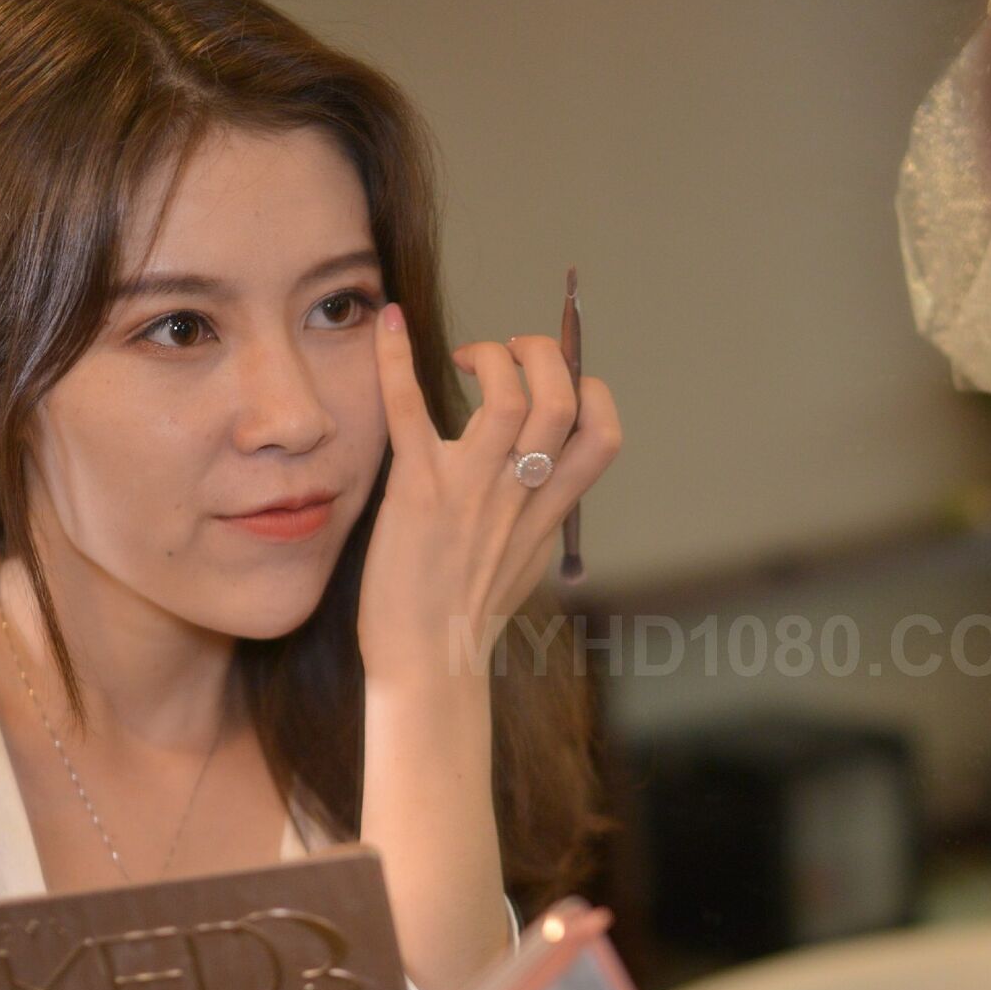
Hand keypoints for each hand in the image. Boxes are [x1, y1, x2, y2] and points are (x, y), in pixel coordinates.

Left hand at [356, 301, 619, 690]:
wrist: (427, 664)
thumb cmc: (464, 621)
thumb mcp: (523, 562)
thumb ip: (534, 514)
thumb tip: (535, 477)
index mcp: (548, 511)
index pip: (603, 436)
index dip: (593, 392)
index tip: (562, 383)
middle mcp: (518, 493)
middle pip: (562, 399)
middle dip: (544, 353)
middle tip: (512, 354)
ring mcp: (470, 489)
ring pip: (509, 397)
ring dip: (492, 355)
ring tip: (468, 356)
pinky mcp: (417, 490)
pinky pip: (412, 410)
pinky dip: (396, 360)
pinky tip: (387, 325)